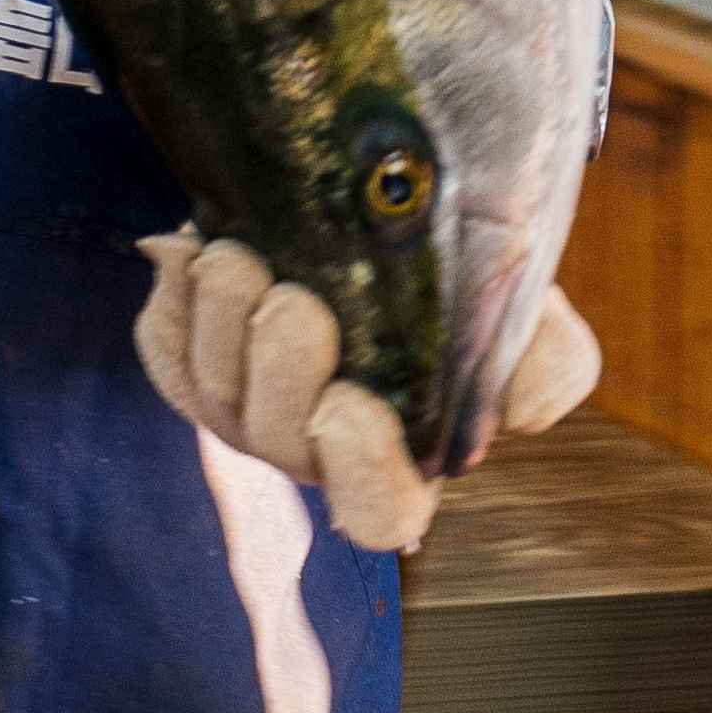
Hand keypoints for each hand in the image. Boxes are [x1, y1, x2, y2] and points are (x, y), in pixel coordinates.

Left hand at [132, 227, 600, 555]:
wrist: (373, 201)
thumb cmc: (454, 271)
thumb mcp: (521, 307)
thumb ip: (545, 362)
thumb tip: (521, 411)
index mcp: (397, 458)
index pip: (378, 511)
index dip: (359, 471)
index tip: (349, 404)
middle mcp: (311, 447)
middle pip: (278, 440)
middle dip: (278, 368)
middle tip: (290, 298)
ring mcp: (243, 409)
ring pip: (214, 387)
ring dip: (221, 320)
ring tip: (236, 257)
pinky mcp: (188, 359)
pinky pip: (165, 346)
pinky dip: (175, 297)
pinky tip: (192, 251)